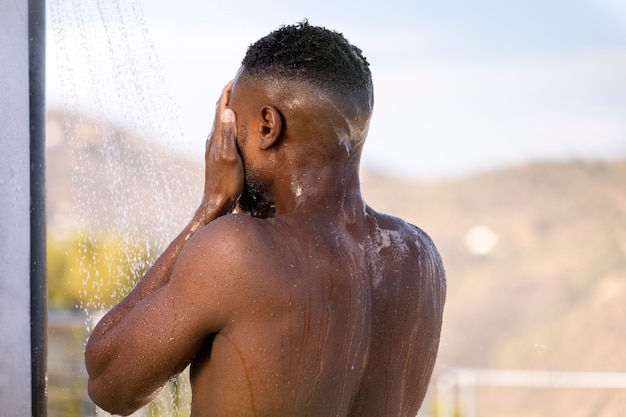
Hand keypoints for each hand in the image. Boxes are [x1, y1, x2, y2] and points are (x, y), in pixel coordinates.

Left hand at [195, 81, 243, 223]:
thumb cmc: (226, 182)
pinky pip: (224, 131)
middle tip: (238, 85)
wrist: (216, 202)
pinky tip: (235, 126)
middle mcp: (214, 139)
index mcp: (217, 136)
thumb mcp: (230, 157)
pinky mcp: (218, 155)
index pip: (221, 107)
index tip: (235, 78)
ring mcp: (215, 147)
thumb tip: (228, 110)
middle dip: (228, 96)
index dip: (227, 91)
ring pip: (221, 121)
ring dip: (228, 108)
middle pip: (220, 111)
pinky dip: (230, 122)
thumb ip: (228, 134)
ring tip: (238, 100)